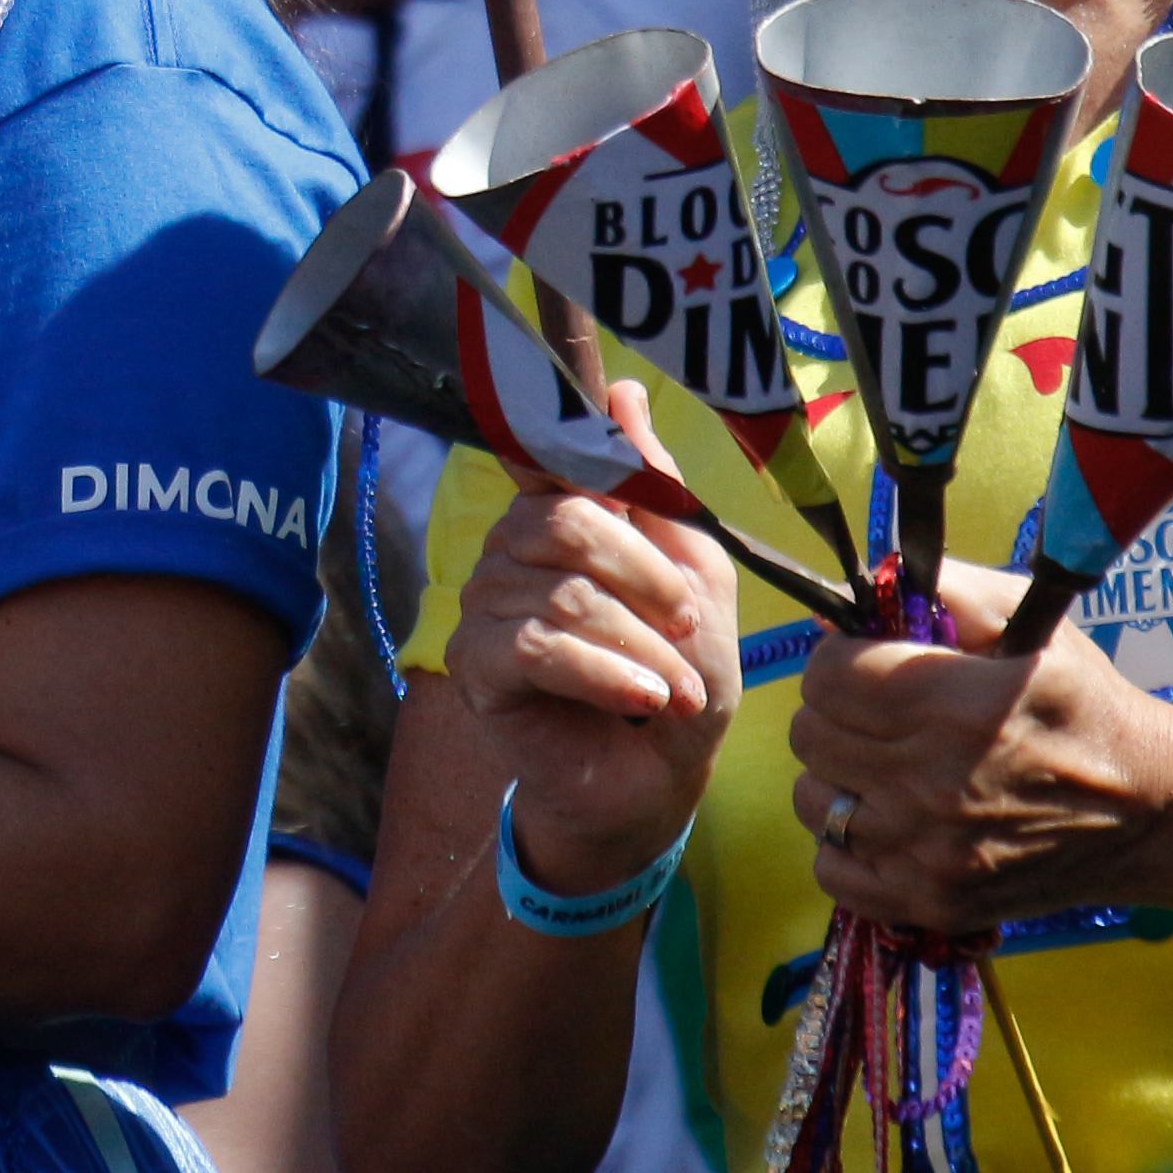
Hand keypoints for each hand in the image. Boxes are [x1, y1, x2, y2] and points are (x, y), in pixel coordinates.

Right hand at [438, 381, 740, 896]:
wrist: (658, 780)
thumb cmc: (680, 672)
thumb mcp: (695, 576)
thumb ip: (656, 491)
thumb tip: (622, 392)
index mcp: (563, 513)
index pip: (552, 452)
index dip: (571, 435)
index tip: (598, 417)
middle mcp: (512, 546)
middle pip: (567, 520)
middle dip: (646, 577)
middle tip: (688, 626)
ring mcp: (486, 605)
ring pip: (564, 593)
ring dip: (640, 644)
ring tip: (676, 689)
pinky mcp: (477, 665)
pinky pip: (536, 645)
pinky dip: (606, 672)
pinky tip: (644, 699)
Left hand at [784, 563, 1172, 932]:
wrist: (1149, 811)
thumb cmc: (1084, 708)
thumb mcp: (1032, 622)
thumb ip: (946, 588)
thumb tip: (868, 583)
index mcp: (954, 707)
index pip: (825, 676)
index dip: (840, 661)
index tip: (867, 666)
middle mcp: (933, 784)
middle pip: (810, 735)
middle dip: (836, 713)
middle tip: (877, 715)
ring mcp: (928, 852)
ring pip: (812, 801)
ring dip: (839, 779)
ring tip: (886, 768)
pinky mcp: (930, 901)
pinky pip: (831, 868)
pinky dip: (847, 845)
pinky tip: (891, 822)